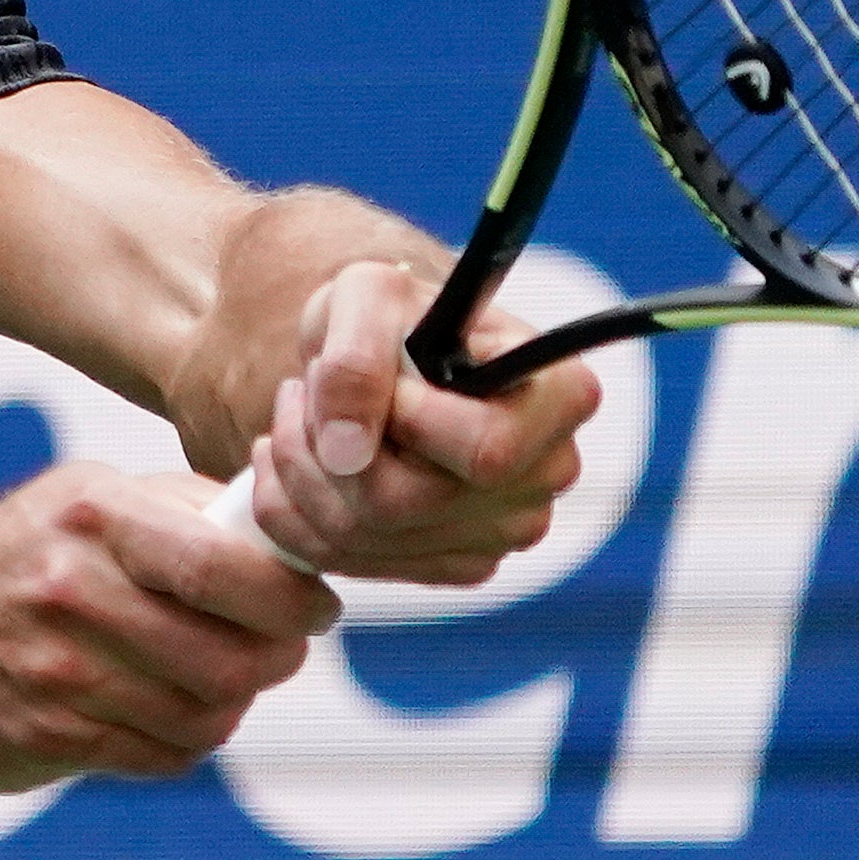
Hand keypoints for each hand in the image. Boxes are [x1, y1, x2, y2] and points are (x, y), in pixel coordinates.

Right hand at [0, 462, 342, 791]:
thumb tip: (288, 531)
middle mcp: (71, 590)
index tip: (315, 607)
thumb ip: (185, 508)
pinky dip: (186, 739)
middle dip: (275, 659)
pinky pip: (164, 756)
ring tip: (219, 677)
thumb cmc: (23, 556)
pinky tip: (167, 708)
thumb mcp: (87, 496)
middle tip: (277, 647)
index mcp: (96, 515)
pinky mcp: (50, 737)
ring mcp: (57, 671)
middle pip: (232, 659)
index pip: (230, 569)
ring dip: (232, 703)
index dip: (295, 600)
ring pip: (207, 716)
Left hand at [243, 260, 600, 583]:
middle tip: (302, 391)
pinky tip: (301, 461)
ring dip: (300, 472)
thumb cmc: (392, 314)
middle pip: (408, 504)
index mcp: (561, 396)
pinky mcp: (455, 564)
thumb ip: (355, 357)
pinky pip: (348, 560)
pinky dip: (297, 512)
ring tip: (298, 416)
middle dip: (324, 445)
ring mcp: (506, 531)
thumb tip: (347, 450)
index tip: (381, 380)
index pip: (484, 450)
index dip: (406, 418)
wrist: (383, 353)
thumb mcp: (367, 294)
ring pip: (364, 537)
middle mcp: (548, 473)